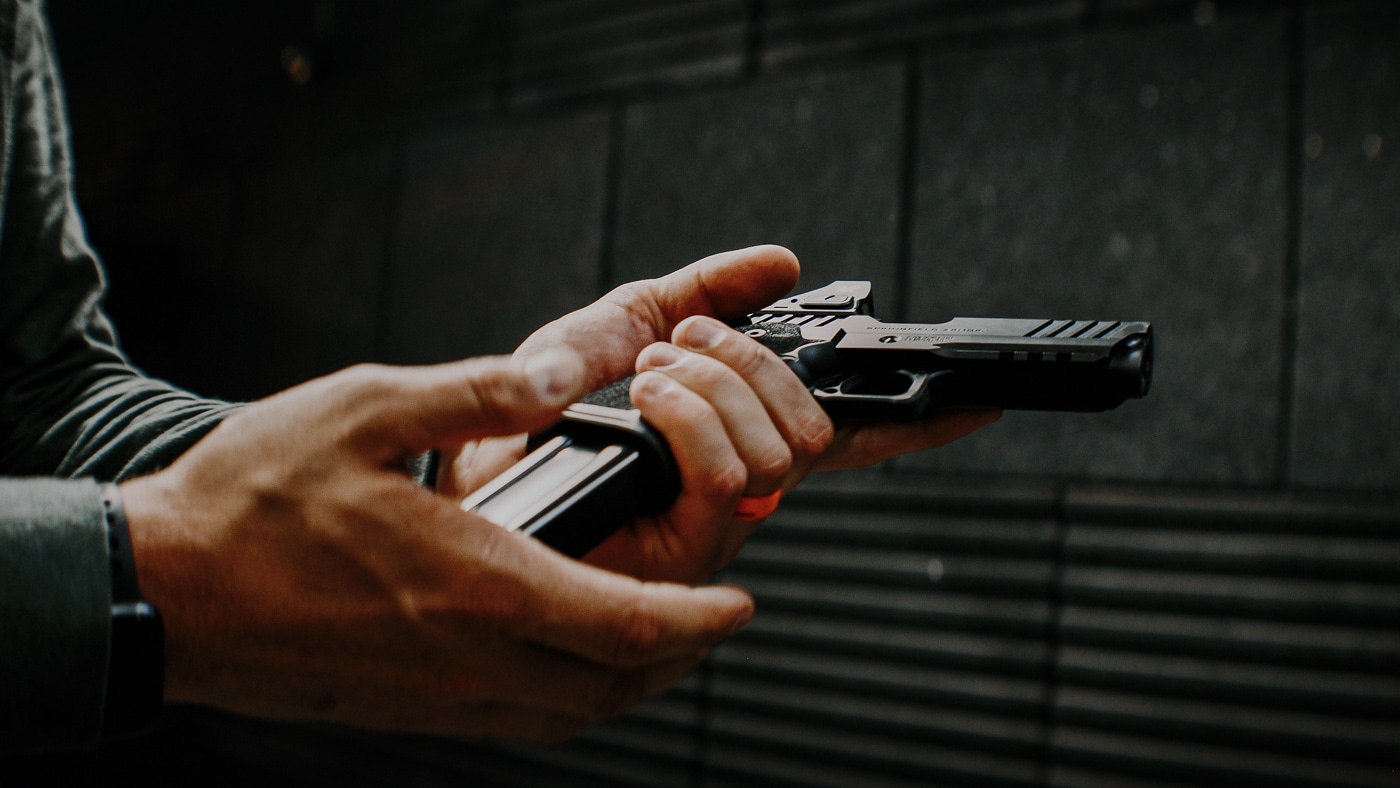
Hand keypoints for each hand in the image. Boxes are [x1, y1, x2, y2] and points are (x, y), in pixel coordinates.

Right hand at [120, 353, 752, 741]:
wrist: (161, 594)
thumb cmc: (249, 504)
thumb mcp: (366, 411)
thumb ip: (480, 394)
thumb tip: (566, 377)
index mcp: (477, 584)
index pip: (629, 622)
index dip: (701, 616)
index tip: (741, 601)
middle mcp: (470, 658)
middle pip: (619, 684)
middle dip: (686, 653)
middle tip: (717, 618)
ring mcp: (441, 697)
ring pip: (576, 713)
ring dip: (635, 681)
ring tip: (663, 637)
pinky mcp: (411, 709)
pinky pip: (523, 722)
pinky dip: (574, 696)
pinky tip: (570, 655)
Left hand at [440, 246, 998, 582]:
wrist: (466, 466)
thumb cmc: (532, 412)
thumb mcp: (620, 324)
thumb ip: (706, 291)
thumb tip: (782, 264)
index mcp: (731, 436)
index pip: (843, 433)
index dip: (912, 421)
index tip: (973, 401)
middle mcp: (736, 486)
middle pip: (818, 428)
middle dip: (758, 362)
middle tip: (685, 344)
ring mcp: (716, 521)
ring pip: (781, 446)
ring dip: (715, 382)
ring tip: (653, 374)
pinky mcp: (685, 543)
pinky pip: (728, 468)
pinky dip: (690, 409)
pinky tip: (651, 399)